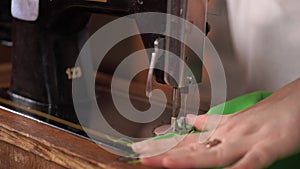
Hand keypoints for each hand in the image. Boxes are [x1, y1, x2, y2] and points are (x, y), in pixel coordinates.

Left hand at [132, 79, 299, 168]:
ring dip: (188, 159)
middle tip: (140, 155)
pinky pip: (250, 163)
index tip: (141, 147)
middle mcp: (227, 134)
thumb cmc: (263, 115)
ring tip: (164, 162)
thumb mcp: (232, 120)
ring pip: (212, 154)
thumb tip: (190, 122)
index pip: (185, 139)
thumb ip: (209, 123)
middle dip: (164, 153)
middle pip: (191, 147)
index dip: (161, 145)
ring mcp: (245, 141)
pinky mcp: (267, 148)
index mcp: (219, 130)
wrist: (293, 103)